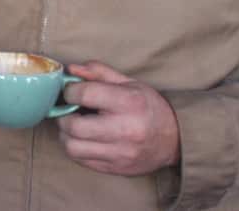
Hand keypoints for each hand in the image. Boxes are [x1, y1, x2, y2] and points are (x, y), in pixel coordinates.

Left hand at [56, 61, 180, 175]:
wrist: (175, 140)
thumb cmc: (148, 107)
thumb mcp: (129, 83)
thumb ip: (98, 73)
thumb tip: (70, 69)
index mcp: (129, 103)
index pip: (85, 94)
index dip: (70, 91)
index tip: (71, 92)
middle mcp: (125, 129)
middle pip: (74, 126)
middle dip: (63, 116)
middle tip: (67, 111)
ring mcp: (121, 153)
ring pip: (73, 148)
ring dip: (65, 135)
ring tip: (73, 126)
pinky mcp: (117, 168)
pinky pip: (82, 161)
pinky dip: (76, 149)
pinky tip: (83, 139)